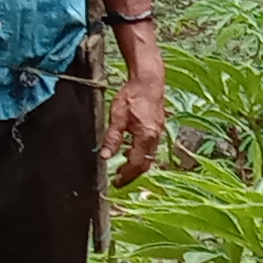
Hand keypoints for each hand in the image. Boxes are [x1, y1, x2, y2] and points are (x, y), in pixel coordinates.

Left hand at [107, 66, 169, 183]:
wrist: (149, 80)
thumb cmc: (133, 95)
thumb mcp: (118, 116)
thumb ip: (112, 137)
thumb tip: (104, 155)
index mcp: (146, 136)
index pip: (136, 164)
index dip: (126, 175)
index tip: (116, 182)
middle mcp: (155, 138)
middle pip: (145, 164)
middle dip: (133, 174)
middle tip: (120, 179)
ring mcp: (158, 133)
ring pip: (149, 157)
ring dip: (137, 164)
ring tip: (123, 167)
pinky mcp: (158, 128)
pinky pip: (151, 148)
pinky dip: (141, 154)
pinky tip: (131, 150)